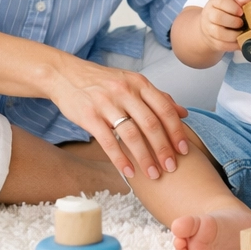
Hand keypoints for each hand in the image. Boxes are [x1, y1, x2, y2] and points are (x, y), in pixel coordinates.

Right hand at [47, 56, 190, 182]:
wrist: (66, 75)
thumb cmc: (103, 81)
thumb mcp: (132, 82)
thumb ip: (157, 97)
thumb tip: (183, 112)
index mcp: (140, 83)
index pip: (164, 108)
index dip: (176, 131)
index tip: (184, 149)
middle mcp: (126, 92)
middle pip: (151, 124)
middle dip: (164, 148)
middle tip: (171, 167)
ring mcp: (107, 103)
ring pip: (132, 135)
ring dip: (145, 158)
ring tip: (153, 174)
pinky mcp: (90, 116)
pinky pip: (108, 142)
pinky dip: (120, 159)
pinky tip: (129, 172)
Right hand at [198, 0, 249, 52]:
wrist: (212, 26)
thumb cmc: (227, 12)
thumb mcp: (233, 2)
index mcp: (215, 1)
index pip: (221, 1)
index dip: (233, 7)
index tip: (241, 12)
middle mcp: (209, 14)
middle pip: (218, 17)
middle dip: (233, 21)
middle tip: (242, 23)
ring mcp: (208, 29)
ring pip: (218, 33)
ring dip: (234, 34)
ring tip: (242, 33)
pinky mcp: (212, 42)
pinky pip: (222, 45)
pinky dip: (233, 45)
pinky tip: (241, 41)